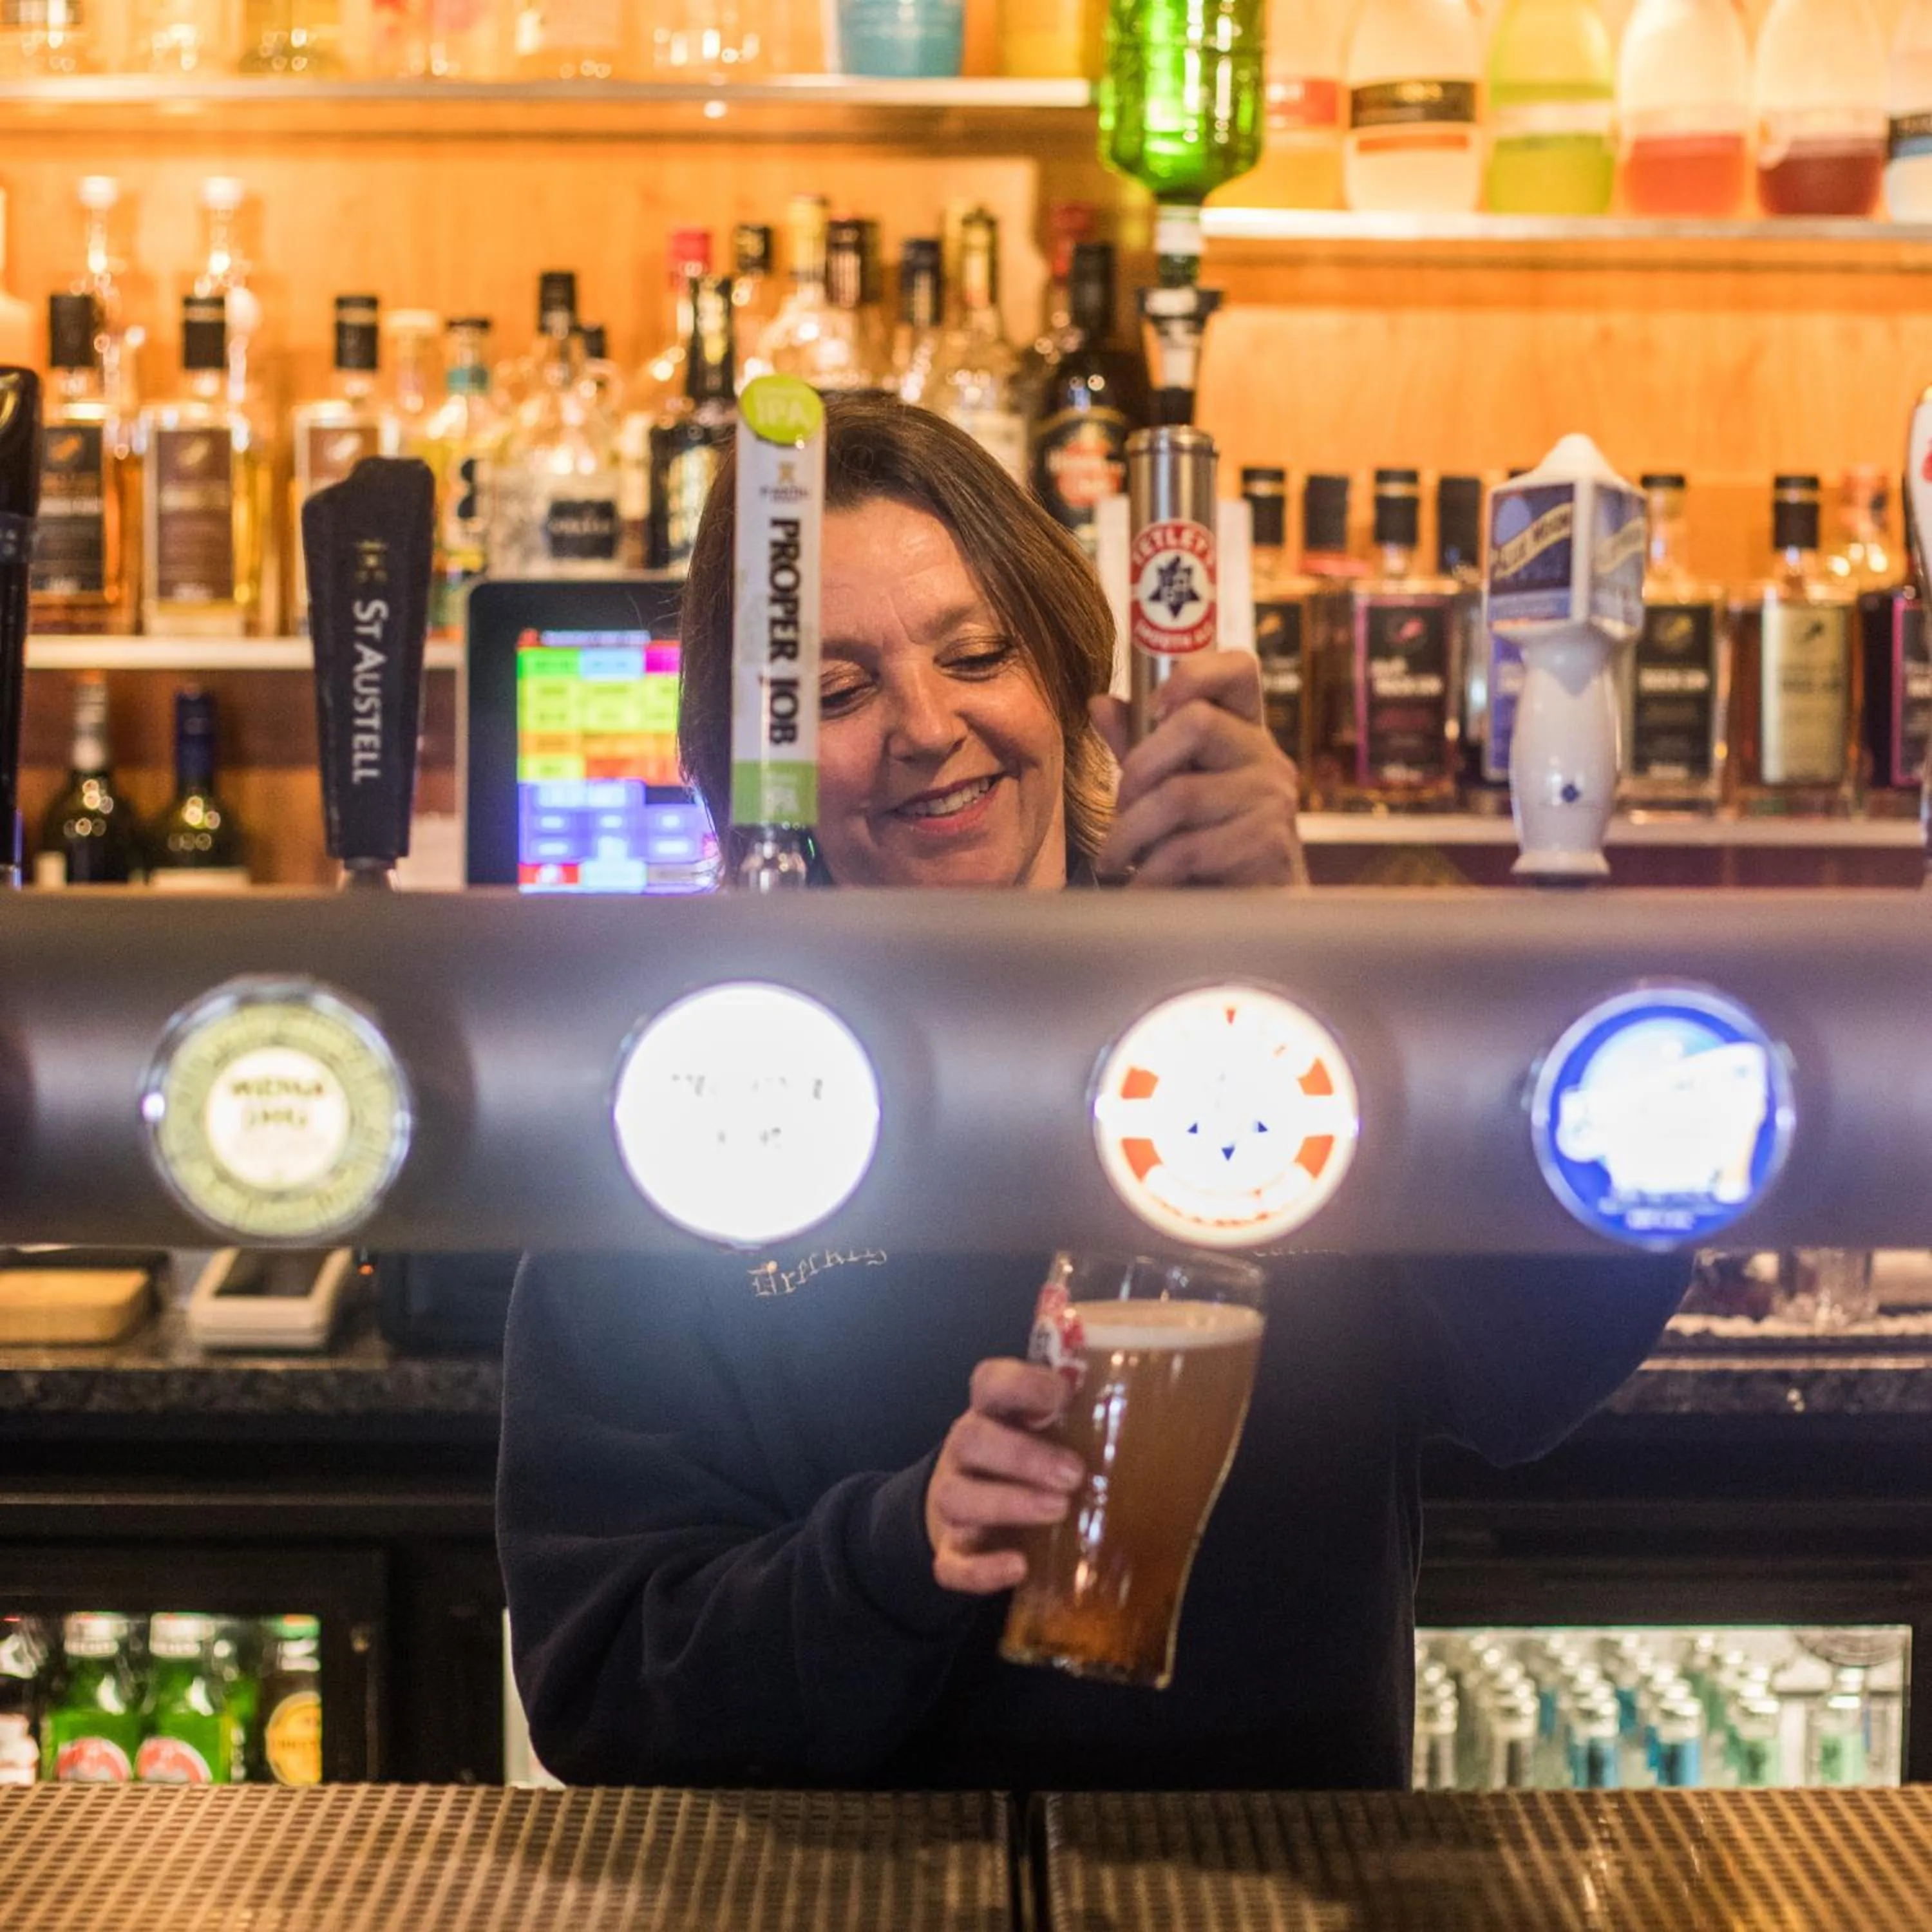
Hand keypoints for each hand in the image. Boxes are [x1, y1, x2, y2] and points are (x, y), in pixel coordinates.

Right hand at [925, 1359, 1083, 1595]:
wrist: (982, 1513)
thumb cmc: (1037, 1461)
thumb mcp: (1055, 1433)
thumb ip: (1085, 1420)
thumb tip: (1157, 1416)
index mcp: (993, 1413)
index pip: (991, 1383)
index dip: (1021, 1384)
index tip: (1062, 1395)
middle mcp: (965, 1451)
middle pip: (971, 1438)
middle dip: (1023, 1455)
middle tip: (1074, 1473)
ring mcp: (952, 1500)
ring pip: (956, 1497)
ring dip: (1009, 1503)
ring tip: (1059, 1511)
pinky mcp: (951, 1550)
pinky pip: (952, 1563)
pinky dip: (982, 1569)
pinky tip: (1019, 1568)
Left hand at [1090, 651, 1307, 886]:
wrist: (1251, 920)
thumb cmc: (1205, 850)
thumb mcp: (1167, 791)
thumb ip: (1138, 748)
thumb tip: (1102, 701)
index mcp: (1243, 733)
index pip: (1238, 669)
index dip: (1195, 671)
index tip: (1155, 706)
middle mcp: (1266, 758)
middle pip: (1197, 722)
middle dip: (1138, 768)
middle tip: (1120, 807)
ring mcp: (1273, 800)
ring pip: (1179, 795)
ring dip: (1131, 833)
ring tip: (1116, 859)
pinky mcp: (1268, 846)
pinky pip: (1189, 849)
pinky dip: (1150, 874)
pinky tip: (1140, 887)